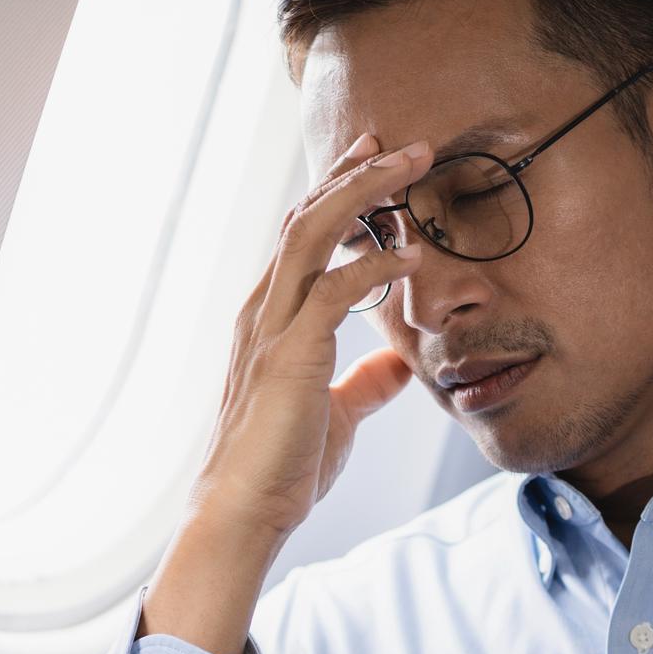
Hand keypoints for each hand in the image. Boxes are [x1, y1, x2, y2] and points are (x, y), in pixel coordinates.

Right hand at [188, 129, 432, 540]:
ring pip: (312, 233)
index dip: (338, 191)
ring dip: (362, 193)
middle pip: (307, 216)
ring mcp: (271, 328)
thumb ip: (364, 384)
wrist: (242, 510)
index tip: (375, 158)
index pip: (302, 234)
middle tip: (402, 142)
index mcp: (269, 317)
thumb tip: (399, 366)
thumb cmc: (279, 467)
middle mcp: (263, 309)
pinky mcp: (290, 354)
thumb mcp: (335, 415)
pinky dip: (374, 266)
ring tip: (408, 166)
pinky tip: (410, 257)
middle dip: (355, 173)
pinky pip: (334, 290)